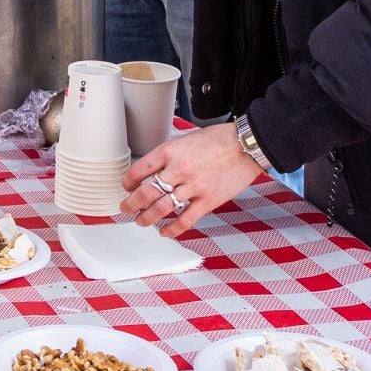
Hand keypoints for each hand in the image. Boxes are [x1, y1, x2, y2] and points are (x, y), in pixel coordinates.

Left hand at [119, 123, 263, 239]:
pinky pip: (185, 220)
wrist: (245, 145)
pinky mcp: (208, 201)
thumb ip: (169, 155)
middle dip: (131, 205)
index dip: (127, 183)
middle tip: (125, 209)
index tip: (126, 188)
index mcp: (169, 151)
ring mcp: (194, 186)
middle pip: (146, 193)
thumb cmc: (217, 140)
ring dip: (146, 218)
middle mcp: (179, 169)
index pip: (138, 170)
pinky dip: (171, 230)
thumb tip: (152, 171)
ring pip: (161, 208)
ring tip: (141, 221)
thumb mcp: (185, 139)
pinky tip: (164, 231)